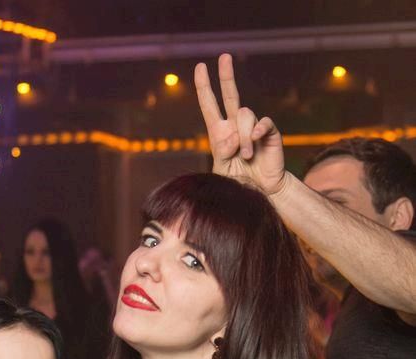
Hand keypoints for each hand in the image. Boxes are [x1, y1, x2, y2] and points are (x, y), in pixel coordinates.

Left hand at [194, 54, 286, 195]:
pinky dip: (258, 130)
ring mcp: (253, 127)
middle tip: (224, 56)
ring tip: (247, 156)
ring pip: (244, 114)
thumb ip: (223, 152)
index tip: (200, 67)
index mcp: (220, 133)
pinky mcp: (269, 132)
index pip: (209, 106)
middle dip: (226, 75)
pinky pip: (263, 122)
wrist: (262, 192)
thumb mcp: (222, 170)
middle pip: (230, 95)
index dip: (204, 87)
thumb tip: (233, 135)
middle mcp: (235, 126)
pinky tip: (256, 139)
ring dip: (243, 137)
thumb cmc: (239, 182)